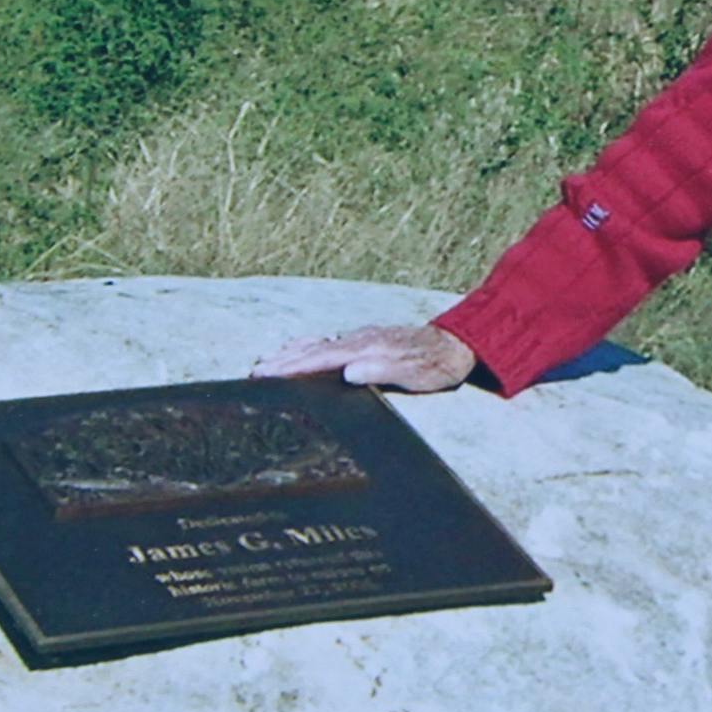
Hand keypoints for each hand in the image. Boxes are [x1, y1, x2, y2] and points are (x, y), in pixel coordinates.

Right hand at [252, 323, 477, 392]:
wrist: (458, 344)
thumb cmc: (437, 365)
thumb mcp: (419, 374)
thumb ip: (386, 370)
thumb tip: (350, 371)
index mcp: (366, 349)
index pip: (322, 359)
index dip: (293, 367)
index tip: (267, 374)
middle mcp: (360, 340)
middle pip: (313, 350)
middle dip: (283, 361)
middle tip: (253, 372)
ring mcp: (361, 338)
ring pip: (318, 343)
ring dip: (291, 353)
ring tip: (264, 361)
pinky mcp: (366, 340)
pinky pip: (330, 341)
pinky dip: (308, 346)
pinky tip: (298, 349)